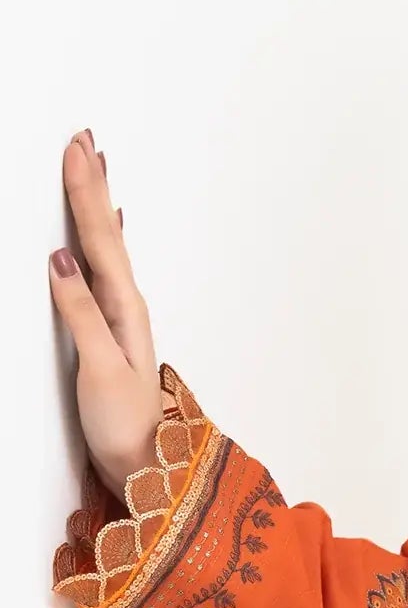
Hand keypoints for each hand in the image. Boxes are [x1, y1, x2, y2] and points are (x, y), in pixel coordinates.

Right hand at [48, 129, 162, 495]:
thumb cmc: (123, 424)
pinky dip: (100, 243)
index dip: (85, 193)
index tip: (76, 151)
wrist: (148, 468)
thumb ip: (80, 313)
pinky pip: (104, 271)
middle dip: (91, 186)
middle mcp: (127, 305)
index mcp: (124, 308)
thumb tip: (60, 260)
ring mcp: (121, 318)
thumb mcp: (99, 368)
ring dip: (97, 206)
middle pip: (104, 232)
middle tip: (83, 140)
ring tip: (93, 169)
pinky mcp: (111, 332)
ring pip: (105, 247)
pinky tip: (103, 233)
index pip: (98, 238)